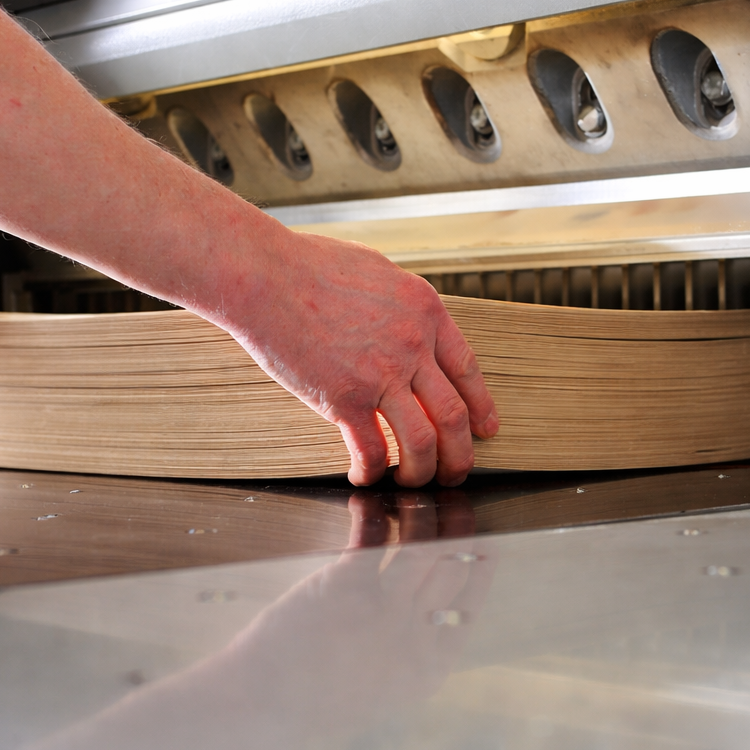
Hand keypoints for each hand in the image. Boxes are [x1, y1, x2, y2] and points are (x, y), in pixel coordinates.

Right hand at [230, 231, 498, 488]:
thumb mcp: (379, 272)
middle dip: (460, 455)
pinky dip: (371, 472)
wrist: (265, 275)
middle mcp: (412, 346)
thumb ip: (401, 306)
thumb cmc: (308, 265)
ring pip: (424, 442)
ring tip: (412, 483)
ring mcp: (381, 375)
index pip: (467, 370)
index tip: (485, 428)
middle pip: (455, 416)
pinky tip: (363, 475)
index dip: (481, 406)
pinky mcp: (345, 399)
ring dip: (422, 472)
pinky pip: (372, 451)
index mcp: (425, 311)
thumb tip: (408, 327)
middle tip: (455, 473)